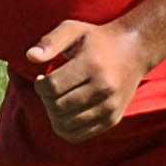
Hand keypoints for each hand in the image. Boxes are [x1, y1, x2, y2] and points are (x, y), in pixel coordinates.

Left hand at [21, 19, 151, 139]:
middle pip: (57, 107)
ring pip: (65, 125)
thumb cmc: (96, 40)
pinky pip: (78, 135)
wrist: (134, 51)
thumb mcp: (73, 29)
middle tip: (49, 89)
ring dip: (53, 115)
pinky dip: (64, 128)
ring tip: (57, 100)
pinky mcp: (112, 120)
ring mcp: (110, 107)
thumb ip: (50, 42)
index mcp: (93, 65)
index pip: (52, 87)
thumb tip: (30, 57)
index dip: (39, 85)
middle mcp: (105, 88)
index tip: (41, 78)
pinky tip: (65, 112)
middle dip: (45, 100)